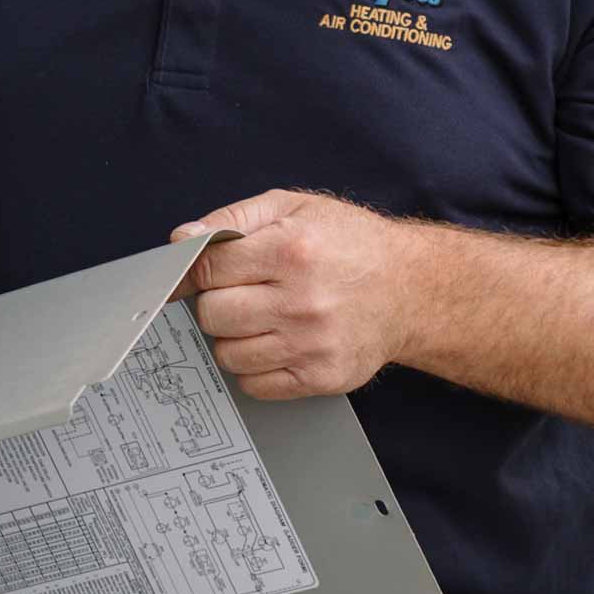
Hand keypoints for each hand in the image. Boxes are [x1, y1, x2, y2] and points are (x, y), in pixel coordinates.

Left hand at [173, 191, 417, 399]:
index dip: (199, 271)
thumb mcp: (294, 208)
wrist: (412, 288)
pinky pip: (255, 385)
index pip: (207, 269)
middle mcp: (302, 300)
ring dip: (236, 338)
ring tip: (263, 319)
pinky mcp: (322, 376)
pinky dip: (256, 368)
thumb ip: (232, 219)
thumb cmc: (351, 244)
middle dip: (219, 303)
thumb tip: (181, 239)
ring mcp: (312, 344)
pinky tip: (277, 344)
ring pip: (228, 354)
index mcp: (292, 250)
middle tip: (243, 294)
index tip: (210, 273)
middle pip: (212, 315)